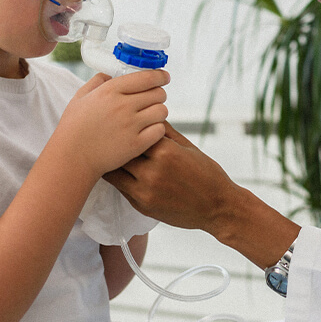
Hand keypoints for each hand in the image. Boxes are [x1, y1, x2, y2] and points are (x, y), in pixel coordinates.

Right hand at [52, 70, 168, 176]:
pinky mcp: (136, 144)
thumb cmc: (73, 128)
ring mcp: (130, 125)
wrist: (71, 158)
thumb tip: (109, 75)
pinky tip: (149, 132)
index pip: (146, 77)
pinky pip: (159, 131)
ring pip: (162, 111)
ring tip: (151, 117)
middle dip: (158, 95)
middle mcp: (123, 105)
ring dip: (159, 113)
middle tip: (154, 100)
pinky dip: (157, 130)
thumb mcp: (80, 98)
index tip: (164, 77)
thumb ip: (96, 82)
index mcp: (110, 90)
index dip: (159, 76)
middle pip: (158, 93)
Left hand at [104, 122, 241, 234]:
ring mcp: (145, 190)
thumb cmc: (206, 173)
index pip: (135, 131)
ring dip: (111, 161)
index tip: (117, 120)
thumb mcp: (188, 146)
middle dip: (114, 142)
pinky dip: (117, 177)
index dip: (125, 126)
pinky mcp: (142, 205)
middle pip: (121, 150)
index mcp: (166, 151)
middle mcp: (153, 170)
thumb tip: (146, 114)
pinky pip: (120, 187)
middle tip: (102, 134)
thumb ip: (165, 131)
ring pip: (115, 170)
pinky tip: (114, 169)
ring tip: (104, 151)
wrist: (217, 207)